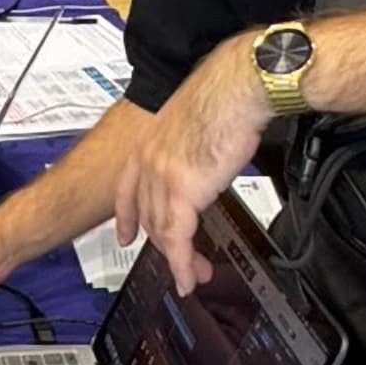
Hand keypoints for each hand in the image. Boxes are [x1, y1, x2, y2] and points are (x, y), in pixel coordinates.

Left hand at [113, 36, 270, 296]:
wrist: (239, 88)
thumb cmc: (226, 96)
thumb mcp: (195, 124)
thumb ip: (190, 147)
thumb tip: (203, 162)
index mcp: (150, 142)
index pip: (127, 188)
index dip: (126, 216)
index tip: (126, 235)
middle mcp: (148, 159)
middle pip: (148, 215)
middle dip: (164, 244)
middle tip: (183, 263)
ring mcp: (162, 176)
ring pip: (162, 230)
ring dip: (179, 258)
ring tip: (196, 273)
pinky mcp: (182, 191)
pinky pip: (177, 238)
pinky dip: (183, 262)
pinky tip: (190, 276)